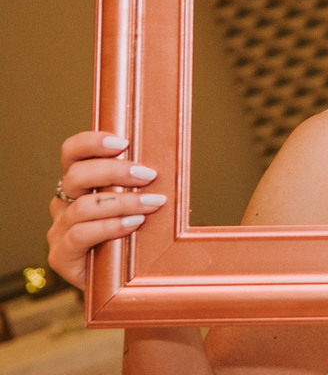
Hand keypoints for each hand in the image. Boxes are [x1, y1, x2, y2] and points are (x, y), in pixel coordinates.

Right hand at [47, 132, 164, 288]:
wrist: (125, 284)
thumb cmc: (135, 237)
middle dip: (116, 171)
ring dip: (123, 201)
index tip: (124, 141)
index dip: (92, 142)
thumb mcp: (141, 204)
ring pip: (83, 207)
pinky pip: (80, 235)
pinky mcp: (61, 256)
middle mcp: (64, 204)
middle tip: (149, 175)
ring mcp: (59, 231)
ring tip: (153, 204)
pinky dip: (110, 226)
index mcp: (80, 184)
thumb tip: (171, 162)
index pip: (72, 153)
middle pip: (77, 176)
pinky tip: (133, 223)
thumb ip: (143, 184)